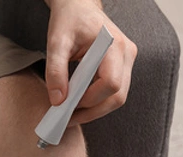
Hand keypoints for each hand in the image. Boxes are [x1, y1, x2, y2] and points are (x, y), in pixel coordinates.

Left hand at [45, 0, 137, 124]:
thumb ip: (55, 71)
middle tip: (66, 119)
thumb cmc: (69, 20)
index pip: (110, 83)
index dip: (89, 100)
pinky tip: (77, 104)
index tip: (66, 105)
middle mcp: (127, 54)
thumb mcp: (56, 42)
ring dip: (94, 110)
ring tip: (70, 114)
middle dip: (92, 112)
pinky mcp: (121, 67)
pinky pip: (113, 92)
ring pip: (117, 98)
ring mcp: (127, 62)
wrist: (79, 7)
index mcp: (114, 46)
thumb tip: (58, 101)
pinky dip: (96, 102)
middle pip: (117, 96)